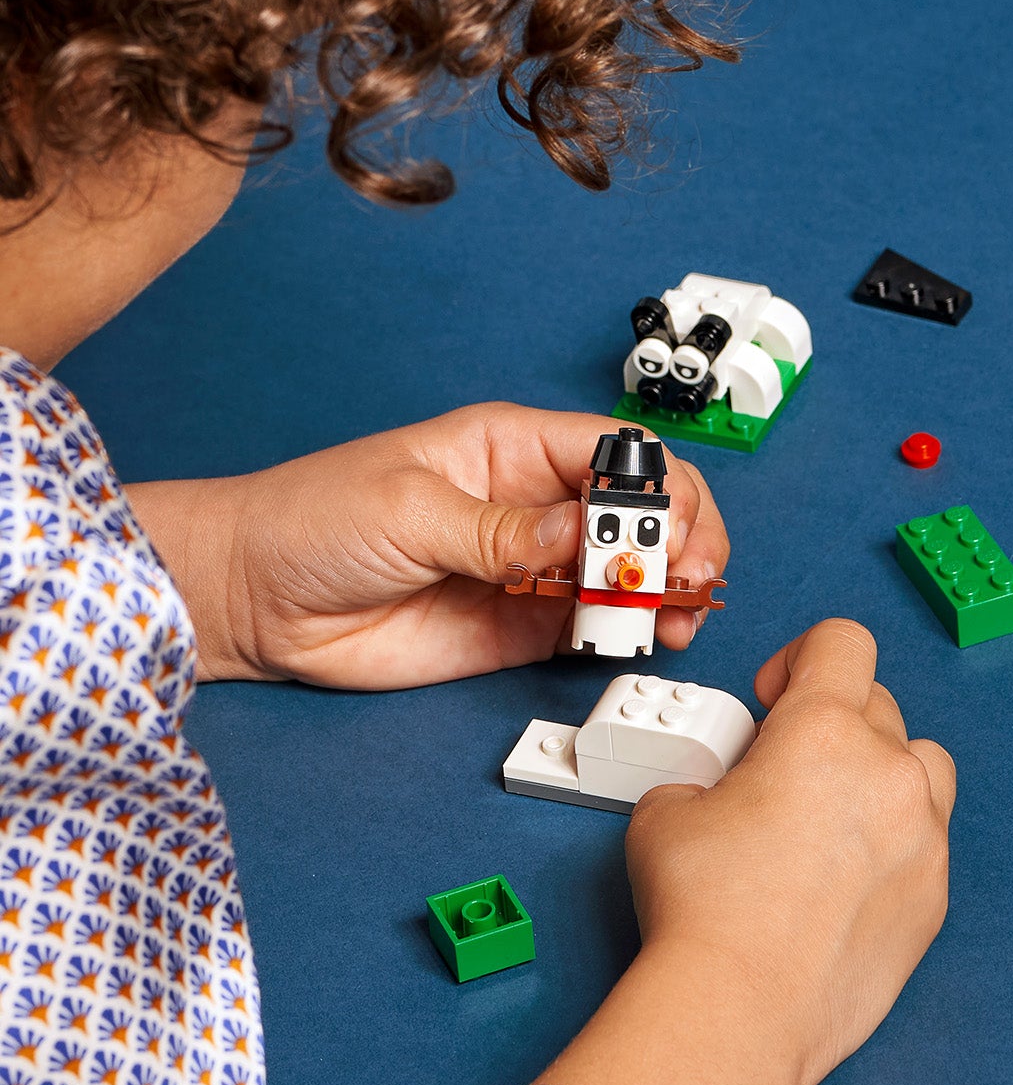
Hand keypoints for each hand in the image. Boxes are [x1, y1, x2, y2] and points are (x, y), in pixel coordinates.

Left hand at [127, 403, 727, 686]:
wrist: (253, 601)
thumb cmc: (315, 520)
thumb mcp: (410, 510)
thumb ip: (500, 530)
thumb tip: (581, 534)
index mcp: (512, 448)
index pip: (615, 451)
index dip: (659, 483)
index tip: (670, 526)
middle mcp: (535, 504)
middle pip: (640, 509)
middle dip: (679, 536)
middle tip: (688, 575)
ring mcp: (532, 567)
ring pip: (628, 569)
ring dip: (667, 587)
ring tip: (681, 613)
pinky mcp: (521, 625)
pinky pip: (593, 624)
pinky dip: (631, 630)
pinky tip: (646, 637)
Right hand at [537, 619, 954, 1084]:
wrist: (739, 1010)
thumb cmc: (705, 908)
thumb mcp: (669, 807)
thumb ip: (705, 774)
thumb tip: (714, 794)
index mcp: (822, 728)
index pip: (843, 641)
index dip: (802, 656)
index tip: (776, 694)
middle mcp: (885, 770)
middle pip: (878, 704)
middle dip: (832, 723)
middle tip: (786, 767)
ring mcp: (921, 834)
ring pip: (920, 767)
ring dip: (880, 773)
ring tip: (831, 815)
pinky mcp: (934, 896)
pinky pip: (925, 841)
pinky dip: (892, 844)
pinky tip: (843, 880)